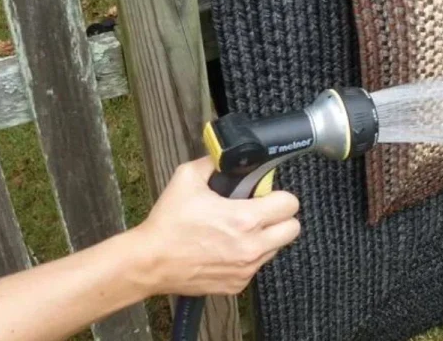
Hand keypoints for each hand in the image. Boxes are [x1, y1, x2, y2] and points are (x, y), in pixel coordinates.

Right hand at [130, 157, 300, 295]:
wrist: (149, 262)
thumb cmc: (167, 224)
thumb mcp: (187, 178)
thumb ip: (213, 163)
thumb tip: (227, 157)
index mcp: (245, 219)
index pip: (290, 204)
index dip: (280, 195)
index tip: (267, 195)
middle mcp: (251, 246)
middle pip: (292, 229)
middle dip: (280, 218)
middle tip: (261, 212)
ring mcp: (246, 268)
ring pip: (276, 249)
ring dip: (265, 238)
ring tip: (239, 230)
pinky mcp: (238, 285)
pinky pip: (257, 266)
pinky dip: (248, 257)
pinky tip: (227, 248)